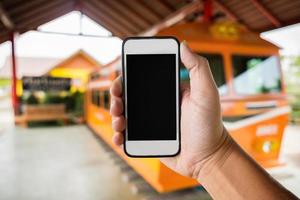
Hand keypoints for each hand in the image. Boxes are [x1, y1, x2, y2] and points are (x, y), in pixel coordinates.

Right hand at [110, 42, 231, 178]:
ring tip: (118, 122)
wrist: (208, 157)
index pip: (141, 80)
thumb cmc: (210, 125)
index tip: (120, 81)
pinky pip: (129, 136)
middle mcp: (156, 105)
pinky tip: (120, 137)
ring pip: (125, 115)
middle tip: (117, 103)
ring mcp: (150, 123)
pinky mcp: (148, 139)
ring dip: (115, 116)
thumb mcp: (207, 93)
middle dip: (116, 98)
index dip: (126, 78)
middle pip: (128, 97)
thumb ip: (198, 67)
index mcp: (167, 91)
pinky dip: (119, 135)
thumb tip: (183, 45)